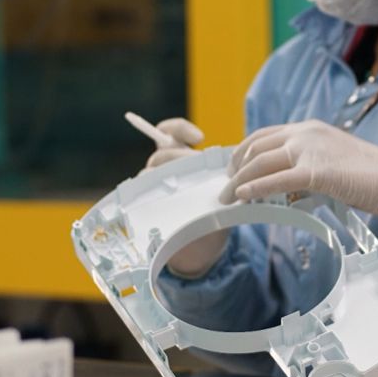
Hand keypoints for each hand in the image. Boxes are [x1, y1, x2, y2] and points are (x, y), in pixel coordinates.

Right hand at [139, 117, 227, 277]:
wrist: (205, 247)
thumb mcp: (224, 193)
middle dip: (178, 156)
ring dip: (163, 174)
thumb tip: (238, 167)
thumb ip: (228, 178)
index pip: (171, 133)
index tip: (199, 138)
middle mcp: (166, 169)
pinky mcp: (146, 204)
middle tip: (194, 167)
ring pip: (150, 170)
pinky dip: (146, 190)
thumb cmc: (216, 214)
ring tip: (178, 186)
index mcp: (183, 159)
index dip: (180, 129)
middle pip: (162, 152)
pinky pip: (138, 191)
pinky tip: (160, 197)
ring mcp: (155, 186)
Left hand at [218, 120, 377, 219]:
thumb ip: (306, 164)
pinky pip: (276, 180)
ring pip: (261, 162)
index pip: (264, 135)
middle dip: (236, 167)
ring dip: (239, 181)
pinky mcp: (316, 172)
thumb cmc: (368, 175)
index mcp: (308, 128)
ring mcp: (310, 150)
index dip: (243, 151)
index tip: (234, 168)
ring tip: (229, 197)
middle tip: (227, 186)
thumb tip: (282, 185)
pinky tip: (243, 197)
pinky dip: (255, 188)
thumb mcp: (330, 159)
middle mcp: (305, 133)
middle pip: (256, 147)